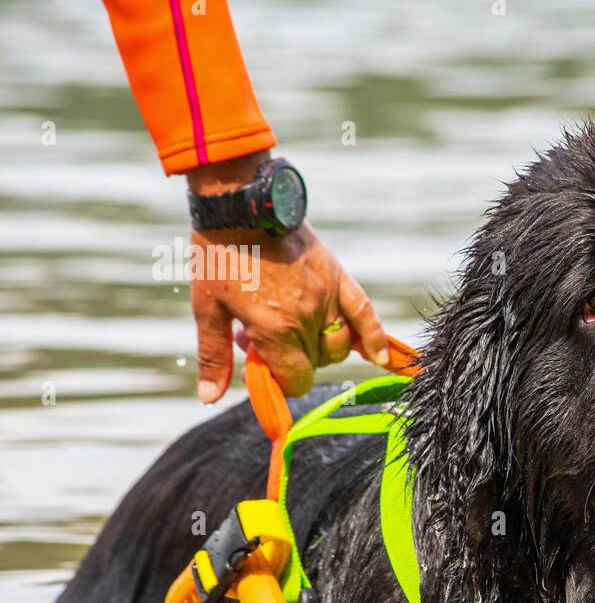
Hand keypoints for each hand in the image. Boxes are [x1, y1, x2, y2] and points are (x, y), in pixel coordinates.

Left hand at [185, 152, 387, 402]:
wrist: (242, 206)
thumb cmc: (219, 256)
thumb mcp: (207, 307)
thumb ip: (214, 355)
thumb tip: (209, 397)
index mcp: (274, 328)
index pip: (297, 379)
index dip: (283, 381)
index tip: (266, 367)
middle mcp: (306, 317)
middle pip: (317, 363)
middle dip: (295, 360)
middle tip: (268, 338)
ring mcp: (327, 297)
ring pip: (339, 345)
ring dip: (322, 349)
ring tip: (298, 332)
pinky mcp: (339, 278)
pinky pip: (365, 314)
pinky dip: (375, 338)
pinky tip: (379, 358)